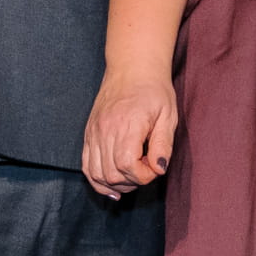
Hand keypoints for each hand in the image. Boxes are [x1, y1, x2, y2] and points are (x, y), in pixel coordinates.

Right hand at [81, 68, 179, 197]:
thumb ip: (163, 145)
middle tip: (146, 169)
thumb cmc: (154, 91)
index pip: (127, 166)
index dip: (143, 176)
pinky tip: (113, 187)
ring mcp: (94, 133)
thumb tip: (158, 170)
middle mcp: (105, 130)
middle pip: (111, 173)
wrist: (131, 69)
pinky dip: (97, 181)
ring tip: (132, 178)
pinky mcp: (89, 134)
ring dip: (116, 184)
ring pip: (97, 174)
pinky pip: (86, 166)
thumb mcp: (168, 116)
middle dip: (132, 182)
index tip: (155, 167)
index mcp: (127, 125)